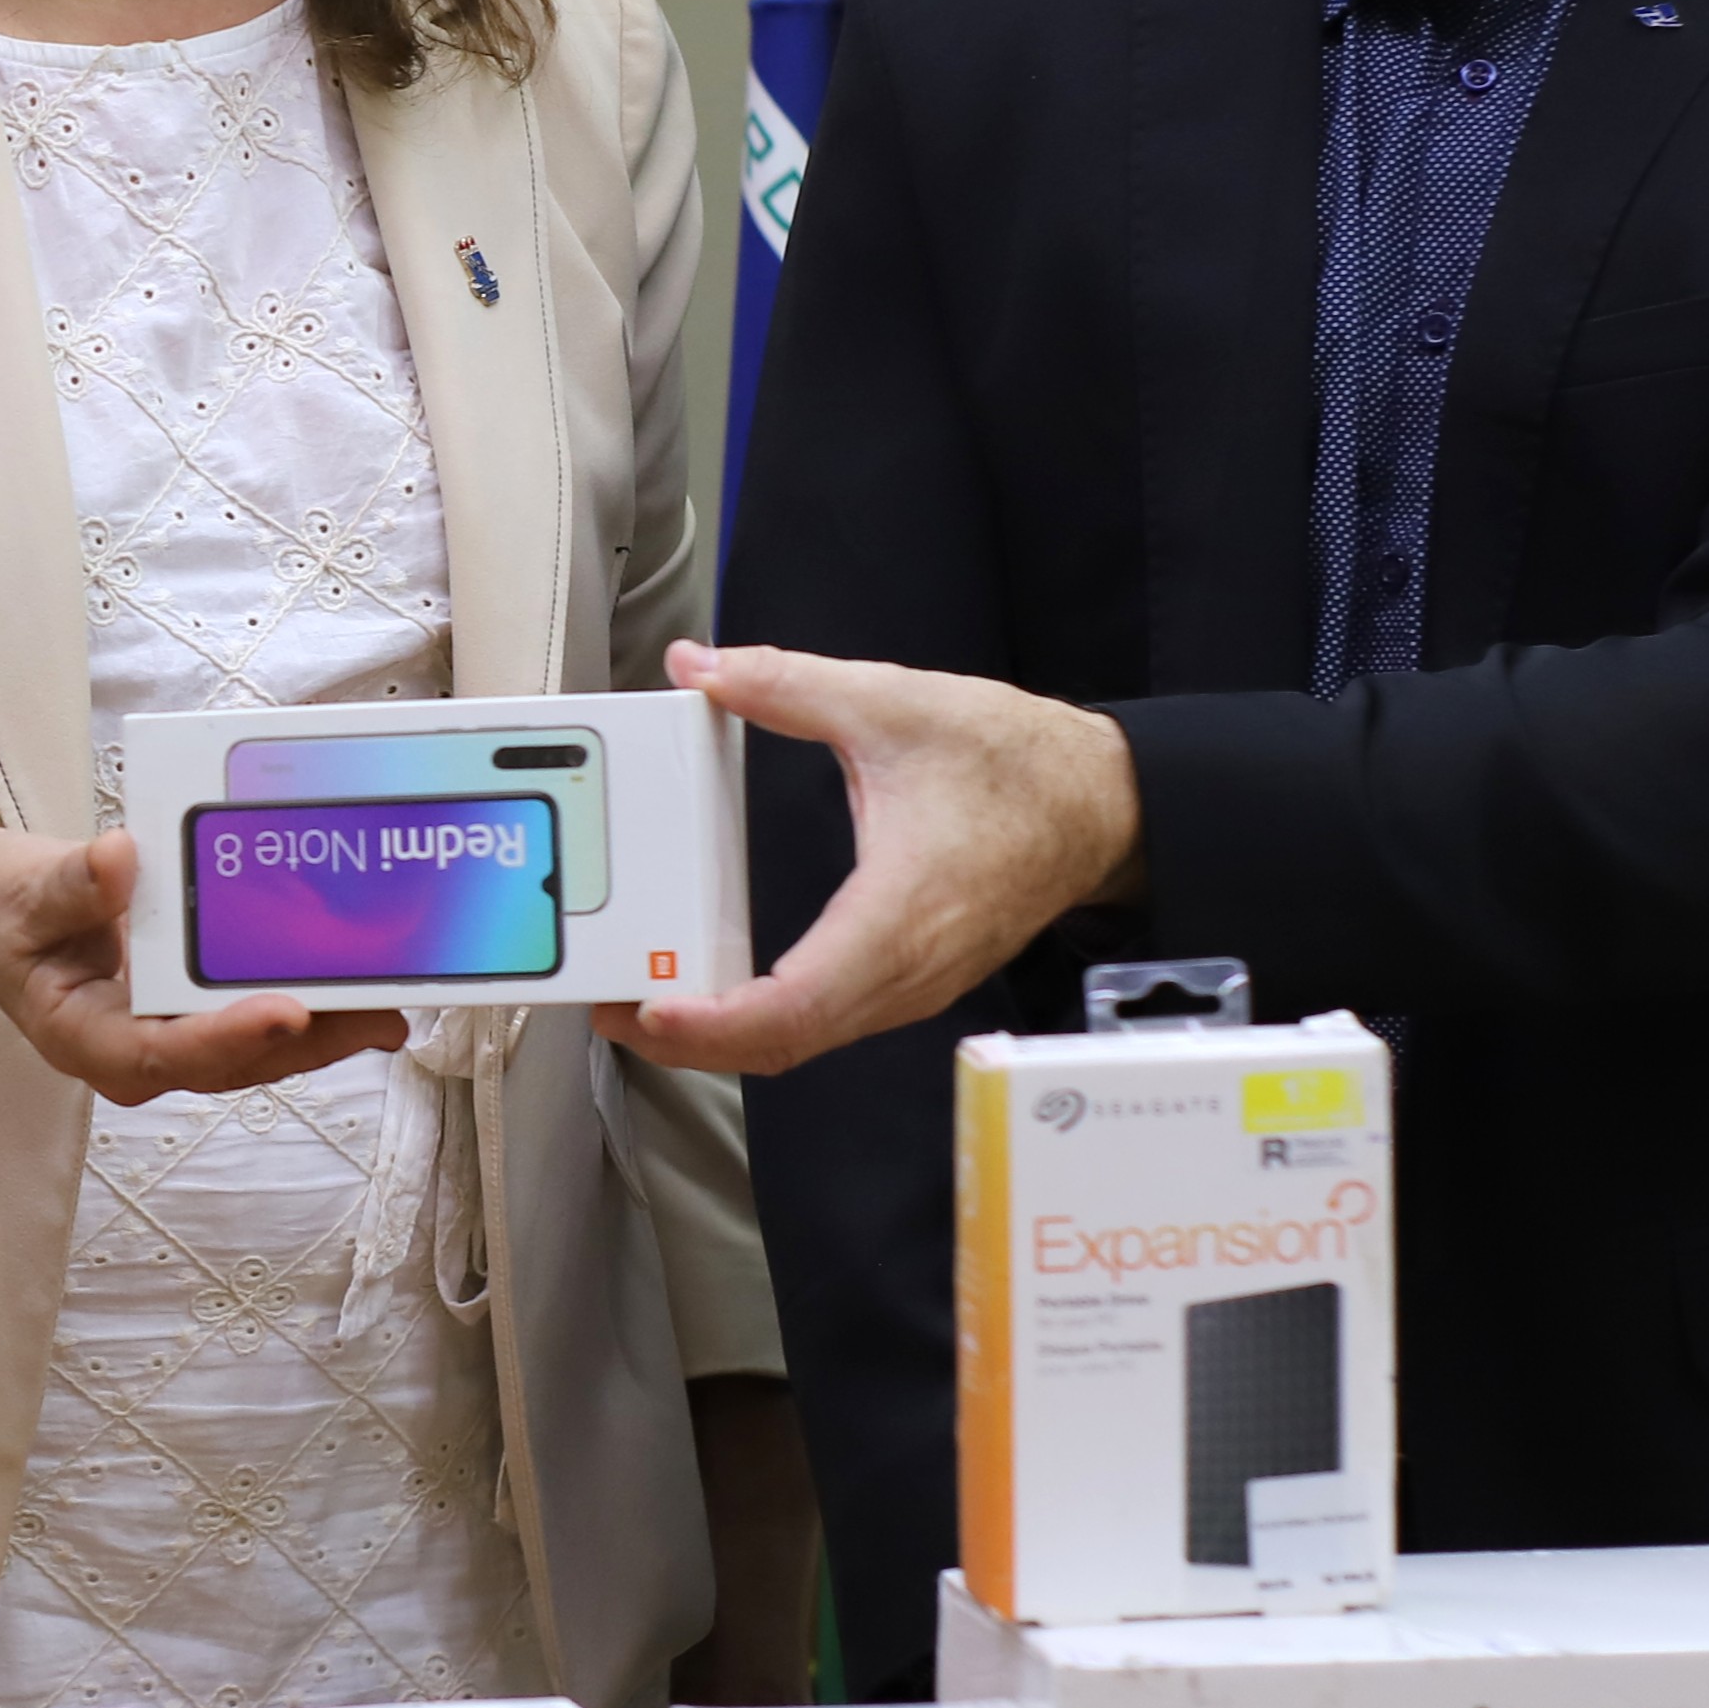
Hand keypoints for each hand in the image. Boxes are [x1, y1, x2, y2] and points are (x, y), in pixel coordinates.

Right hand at [0, 814, 405, 1104]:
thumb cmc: (3, 911)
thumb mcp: (20, 892)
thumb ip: (70, 884)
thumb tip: (117, 857)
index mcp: (84, 1037)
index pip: (161, 1051)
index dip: (227, 1036)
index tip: (284, 1009)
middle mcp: (137, 1051)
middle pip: (232, 1060)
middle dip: (308, 1040)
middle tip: (380, 1012)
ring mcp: (171, 1038)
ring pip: (258, 1050)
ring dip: (326, 1032)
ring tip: (394, 1006)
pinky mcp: (194, 1016)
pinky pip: (257, 1019)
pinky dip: (311, 1006)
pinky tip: (364, 986)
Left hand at [611, 641, 1142, 1076]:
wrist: (1102, 806)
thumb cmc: (1017, 764)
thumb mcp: (894, 703)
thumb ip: (787, 683)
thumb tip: (701, 665)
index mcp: (901, 912)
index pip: (798, 1004)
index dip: (716, 1023)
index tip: (651, 1012)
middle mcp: (905, 970)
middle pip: (784, 1042)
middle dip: (689, 1040)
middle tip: (606, 1008)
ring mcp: (910, 986)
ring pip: (802, 1041)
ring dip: (720, 1036)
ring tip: (642, 1004)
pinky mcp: (908, 981)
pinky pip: (823, 1021)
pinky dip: (759, 1020)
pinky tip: (711, 991)